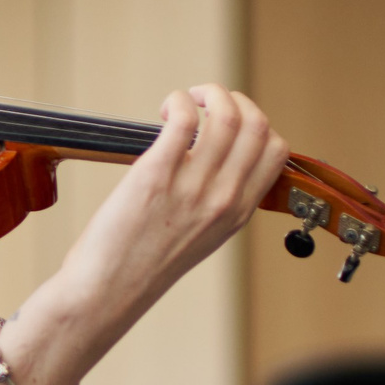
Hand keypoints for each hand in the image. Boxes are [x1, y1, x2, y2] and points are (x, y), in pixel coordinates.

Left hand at [11, 86, 284, 384]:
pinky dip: (179, 101)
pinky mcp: (156, 174)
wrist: (109, 290)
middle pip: (258, 126)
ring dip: (209, 94)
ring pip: (227, 116)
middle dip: (235, 100)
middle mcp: (223, 199)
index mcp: (238, 213)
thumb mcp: (202, 238)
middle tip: (208, 104)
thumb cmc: (143, 264)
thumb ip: (219, 202)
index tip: (230, 121)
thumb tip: (217, 161)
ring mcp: (192, 186)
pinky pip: (183, 119)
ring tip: (187, 102)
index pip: (275, 152)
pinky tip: (166, 109)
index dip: (257, 124)